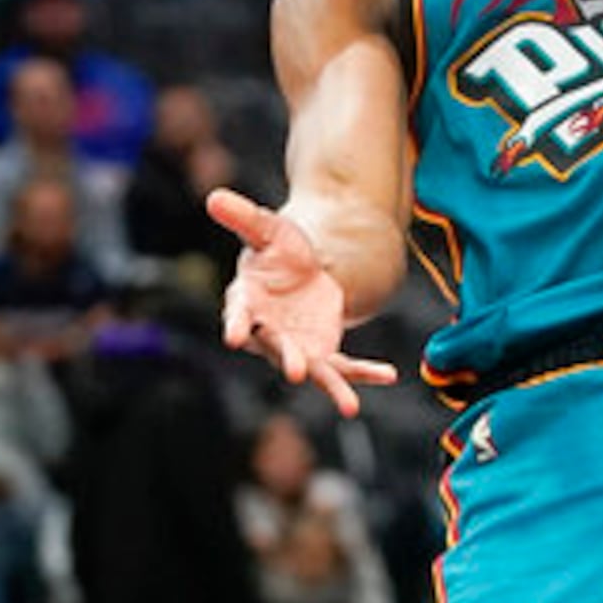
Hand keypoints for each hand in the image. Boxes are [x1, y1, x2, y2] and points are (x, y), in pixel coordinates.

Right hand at [208, 187, 398, 413]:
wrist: (305, 269)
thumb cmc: (277, 251)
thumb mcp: (267, 229)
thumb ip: (243, 217)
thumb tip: (214, 196)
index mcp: (247, 302)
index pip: (238, 314)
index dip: (235, 324)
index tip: (232, 337)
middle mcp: (269, 332)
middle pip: (277, 348)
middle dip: (287, 359)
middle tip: (295, 371)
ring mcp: (297, 346)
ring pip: (313, 370)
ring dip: (330, 386)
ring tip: (349, 406)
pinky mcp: (323, 351)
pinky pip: (345, 366)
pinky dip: (365, 373)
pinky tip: (389, 375)